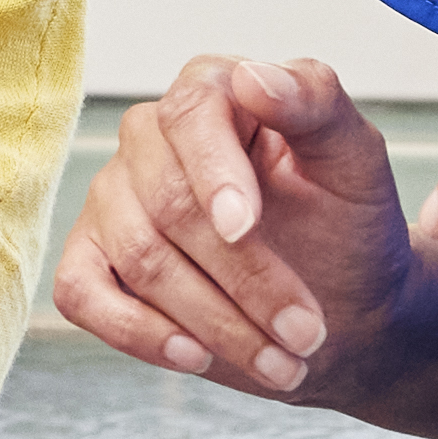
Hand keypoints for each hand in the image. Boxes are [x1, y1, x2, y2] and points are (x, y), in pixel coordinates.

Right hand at [59, 53, 437, 417]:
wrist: (343, 308)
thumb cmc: (349, 227)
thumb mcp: (355, 162)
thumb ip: (317, 104)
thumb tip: (253, 77)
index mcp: (213, 92)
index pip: (191, 116)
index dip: (215, 174)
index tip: (245, 228)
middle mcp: (150, 138)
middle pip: (168, 202)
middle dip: (244, 278)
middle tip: (307, 332)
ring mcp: (112, 200)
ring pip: (139, 259)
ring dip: (215, 323)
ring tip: (280, 361)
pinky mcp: (90, 261)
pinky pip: (82, 294)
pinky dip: (139, 333)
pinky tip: (195, 356)